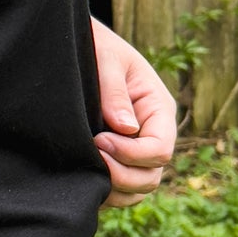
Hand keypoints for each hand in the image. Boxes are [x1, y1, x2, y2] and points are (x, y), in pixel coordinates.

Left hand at [91, 19, 176, 206]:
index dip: (132, 154)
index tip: (99, 140)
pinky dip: (106, 191)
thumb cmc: (96, 46)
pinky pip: (121, 190)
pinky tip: (83, 177)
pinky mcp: (118, 158)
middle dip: (122, 175)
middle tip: (90, 156)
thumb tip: (126, 129)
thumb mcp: (106, 60)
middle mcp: (153, 133)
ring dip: (114, 188)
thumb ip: (115, 93)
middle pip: (152, 176)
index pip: (160, 149)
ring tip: (86, 169)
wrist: (77, 45)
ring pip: (138, 188)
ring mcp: (136, 149)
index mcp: (158, 109)